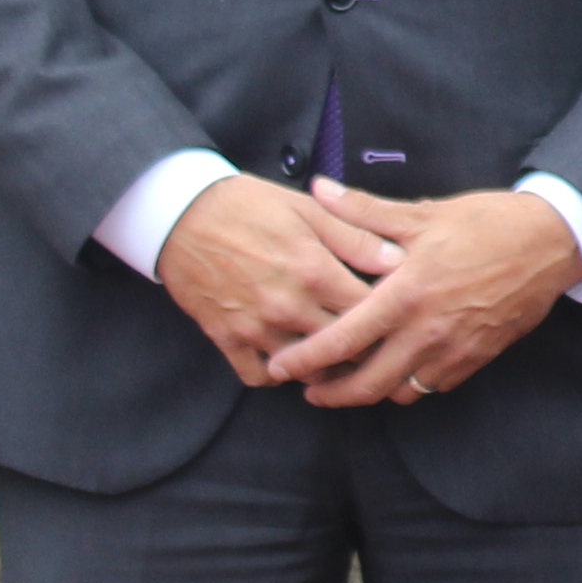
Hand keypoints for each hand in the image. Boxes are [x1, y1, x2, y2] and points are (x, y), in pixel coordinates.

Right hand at [153, 171, 384, 383]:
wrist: (180, 214)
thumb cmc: (249, 206)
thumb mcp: (307, 210)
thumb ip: (355, 237)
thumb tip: (401, 259)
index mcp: (315, 271)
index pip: (371, 311)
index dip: (391, 317)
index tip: (399, 317)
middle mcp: (288, 306)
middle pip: (343, 348)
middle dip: (364, 349)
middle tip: (376, 345)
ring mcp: (256, 327)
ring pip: (305, 369)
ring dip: (324, 367)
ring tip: (339, 358)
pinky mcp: (227, 338)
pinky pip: (258, 376)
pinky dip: (277, 374)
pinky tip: (290, 360)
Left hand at [266, 180, 581, 407]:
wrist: (551, 242)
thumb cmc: (487, 223)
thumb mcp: (423, 214)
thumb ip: (364, 211)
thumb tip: (319, 189)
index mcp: (405, 294)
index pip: (341, 339)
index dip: (305, 359)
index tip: (281, 366)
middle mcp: (426, 331)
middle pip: (365, 383)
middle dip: (330, 393)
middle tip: (309, 389)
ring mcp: (453, 350)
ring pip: (398, 392)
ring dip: (370, 392)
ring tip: (351, 380)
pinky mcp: (476, 359)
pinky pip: (431, 387)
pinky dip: (408, 385)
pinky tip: (397, 369)